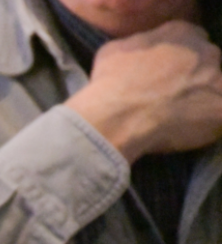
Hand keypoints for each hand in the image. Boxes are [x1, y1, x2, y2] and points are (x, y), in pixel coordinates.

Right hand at [65, 20, 221, 162]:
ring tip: (176, 116)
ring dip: (200, 99)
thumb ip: (140, 46)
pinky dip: (202, 125)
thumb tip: (143, 53)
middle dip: (193, 75)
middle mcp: (206, 52)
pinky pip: (215, 119)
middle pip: (207, 62)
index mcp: (180, 33)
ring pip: (214, 90)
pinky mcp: (220, 111)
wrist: (118, 117)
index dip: (178, 57)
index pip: (191, 38)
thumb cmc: (111, 83)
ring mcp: (217, 82)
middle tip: (170, 93)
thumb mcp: (115, 50)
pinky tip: (181, 132)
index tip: (167, 70)